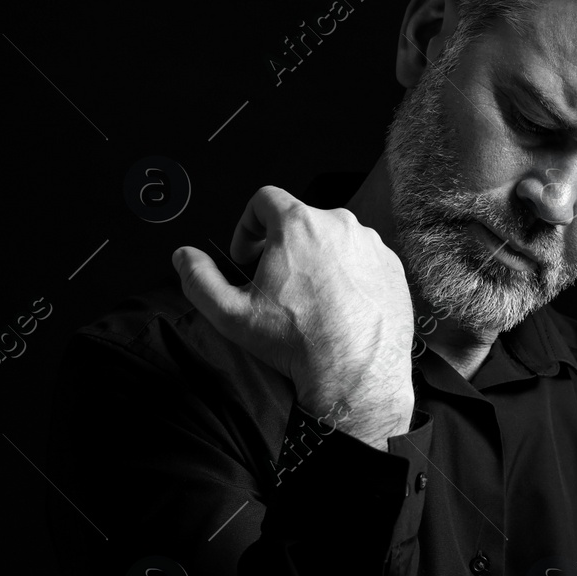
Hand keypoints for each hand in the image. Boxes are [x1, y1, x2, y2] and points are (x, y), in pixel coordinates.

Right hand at [173, 186, 414, 449]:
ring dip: (316, 258)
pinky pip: (362, 258)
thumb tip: (184, 258)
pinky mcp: (392, 267)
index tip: (248, 253)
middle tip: (274, 282)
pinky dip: (348, 274)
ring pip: (333, 238)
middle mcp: (339, 226)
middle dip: (281, 244)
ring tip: (307, 298)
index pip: (264, 199)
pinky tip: (336, 306)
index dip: (247, 224)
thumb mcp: (231, 314)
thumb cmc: (300, 344)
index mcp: (299, 225)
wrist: (356, 376)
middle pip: (300, 219)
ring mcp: (371, 245)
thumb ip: (199, 280)